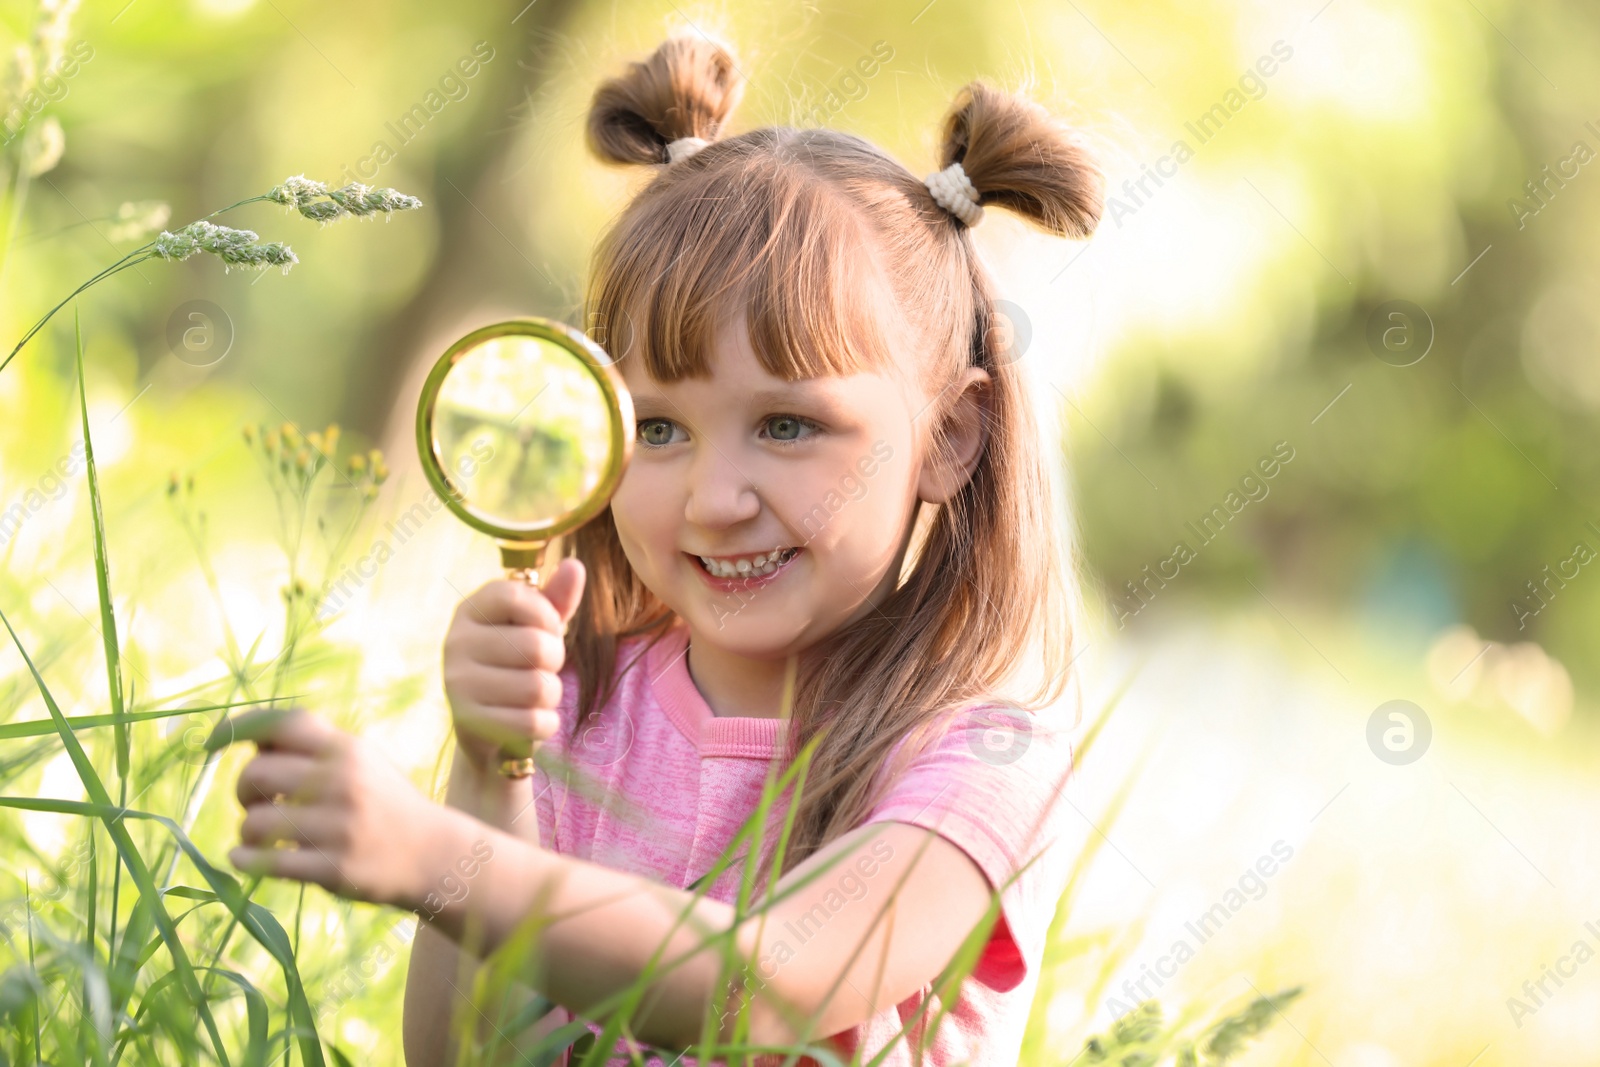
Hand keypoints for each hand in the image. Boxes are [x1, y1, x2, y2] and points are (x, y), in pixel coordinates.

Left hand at [222, 707, 466, 910]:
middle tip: (255, 802)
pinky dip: (244, 859)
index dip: (236, 729)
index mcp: (346, 750)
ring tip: (261, 835)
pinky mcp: (333, 869)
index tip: (210, 744)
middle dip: (244, 790)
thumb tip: (247, 734)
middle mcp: (342, 783)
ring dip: (246, 830)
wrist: (432, 854)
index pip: (279, 725)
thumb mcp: (359, 761)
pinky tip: (245, 857)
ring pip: (254, 822)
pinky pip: (265, 863)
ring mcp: (338, 827)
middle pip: (255, 773)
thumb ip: (312, 745)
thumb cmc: (384, 802)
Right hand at [441, 558, 584, 775]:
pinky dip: (546, 723)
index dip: (546, 615)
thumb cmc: (517, 663)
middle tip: (541, 667)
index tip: (546, 628)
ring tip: (535, 693)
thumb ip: (555, 598)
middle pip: (537, 647)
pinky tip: (531, 718)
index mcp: (470, 610)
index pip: (515, 597)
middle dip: (555, 660)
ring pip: (539, 688)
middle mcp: (456, 642)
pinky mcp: (469, 723)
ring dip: (551, 694)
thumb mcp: (535, 626)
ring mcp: (458, 684)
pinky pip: (534, 722)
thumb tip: (574, 565)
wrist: (486, 726)